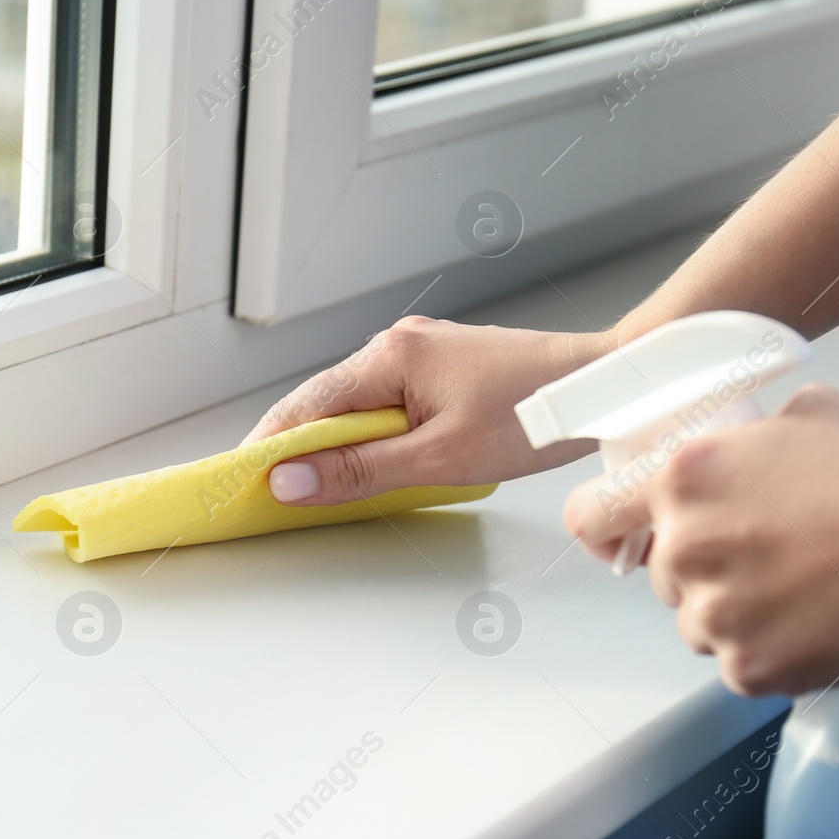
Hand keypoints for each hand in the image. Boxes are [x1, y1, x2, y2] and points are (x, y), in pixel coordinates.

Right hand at [243, 317, 609, 504]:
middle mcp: (397, 343)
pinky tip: (369, 462)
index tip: (240, 483)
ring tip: (314, 487)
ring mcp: (419, 352)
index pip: (305, 405)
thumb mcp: (439, 457)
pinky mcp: (440, 368)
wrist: (597, 386)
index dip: (269, 447)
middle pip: (324, 401)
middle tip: (268, 495)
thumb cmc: (531, 414)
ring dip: (334, 443)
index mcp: (389, 355)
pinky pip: (385, 402)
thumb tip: (290, 481)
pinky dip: (368, 433)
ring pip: (355, 403)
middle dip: (295, 448)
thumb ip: (361, 471)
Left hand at [563, 384, 838, 696]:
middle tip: (769, 556)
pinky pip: (738, 664)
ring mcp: (715, 613)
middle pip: (661, 575)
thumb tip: (729, 450)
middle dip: (701, 569)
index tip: (624, 537)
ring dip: (734, 613)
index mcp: (681, 479)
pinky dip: (771, 650)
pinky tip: (817, 619)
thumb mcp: (796, 416)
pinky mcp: (751, 668)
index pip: (591, 517)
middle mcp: (684, 548)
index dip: (608, 528)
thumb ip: (736, 441)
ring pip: (697, 623)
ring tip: (803, 587)